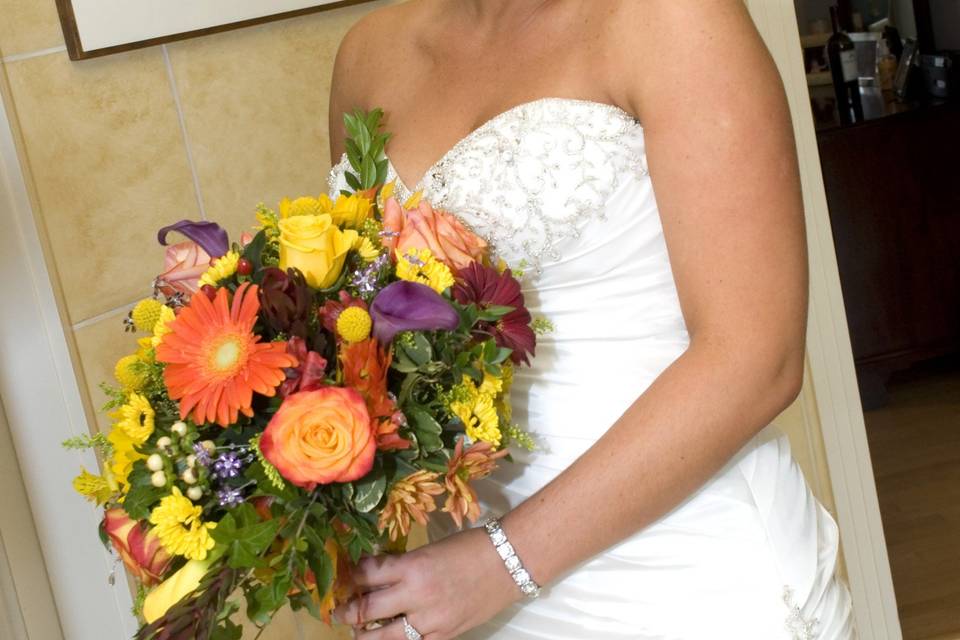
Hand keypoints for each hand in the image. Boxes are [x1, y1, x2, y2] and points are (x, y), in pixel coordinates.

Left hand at [334, 526, 521, 638]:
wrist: (508, 562)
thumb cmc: (470, 547)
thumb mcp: (431, 549)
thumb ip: (404, 564)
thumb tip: (377, 572)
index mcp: (412, 566)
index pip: (368, 574)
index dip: (352, 576)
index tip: (345, 577)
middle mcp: (416, 595)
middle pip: (368, 610)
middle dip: (348, 612)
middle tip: (337, 612)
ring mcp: (430, 620)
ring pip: (384, 638)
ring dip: (364, 636)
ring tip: (355, 633)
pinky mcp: (444, 636)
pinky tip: (389, 639)